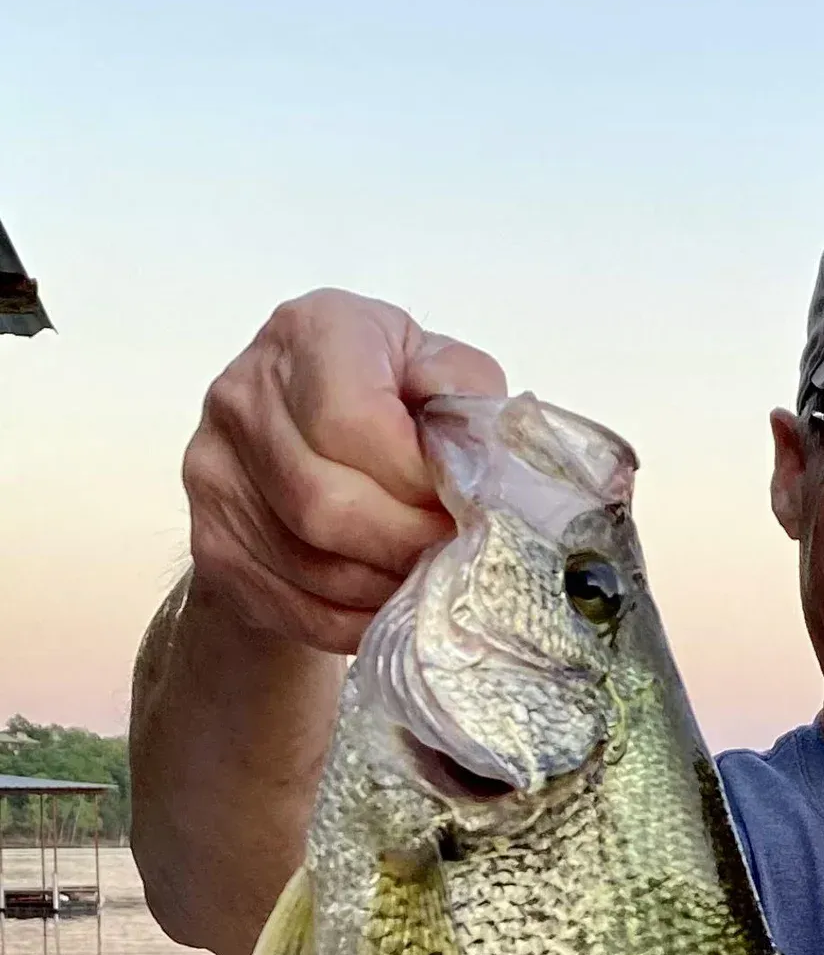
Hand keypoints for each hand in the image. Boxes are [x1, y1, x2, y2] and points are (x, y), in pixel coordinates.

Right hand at [182, 290, 507, 654]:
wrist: (299, 434)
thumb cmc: (386, 397)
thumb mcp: (434, 370)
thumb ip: (465, 395)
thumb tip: (481, 463)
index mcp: (310, 333)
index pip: (350, 422)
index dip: (416, 483)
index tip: (462, 509)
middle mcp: (245, 395)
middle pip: (326, 502)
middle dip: (406, 544)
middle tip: (453, 558)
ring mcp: (216, 472)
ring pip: (312, 563)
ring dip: (385, 587)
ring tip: (427, 582)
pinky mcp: (212, 541)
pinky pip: (292, 605)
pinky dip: (355, 621)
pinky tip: (389, 607)